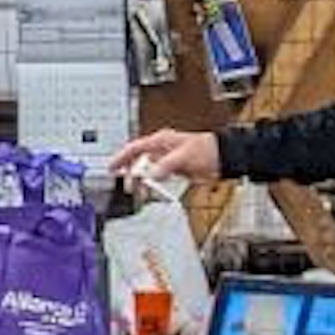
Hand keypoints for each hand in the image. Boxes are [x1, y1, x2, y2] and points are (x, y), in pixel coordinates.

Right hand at [107, 128, 222, 184]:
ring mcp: (166, 162)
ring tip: (139, 192)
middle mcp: (161, 151)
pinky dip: (152, 187)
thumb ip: (166, 165)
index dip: (121, 157)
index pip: (135, 148)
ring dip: (142, 183)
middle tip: (129, 187)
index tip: (111, 167)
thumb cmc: (207, 149)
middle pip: (138, 162)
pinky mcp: (173, 172)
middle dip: (131, 174)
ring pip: (147, 173)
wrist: (222, 158)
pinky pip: (157, 180)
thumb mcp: (183, 156)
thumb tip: (151, 175)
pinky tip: (151, 192)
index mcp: (161, 141)